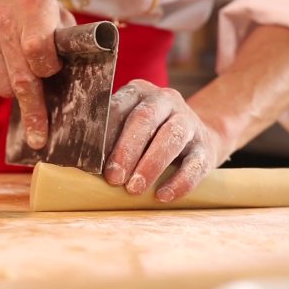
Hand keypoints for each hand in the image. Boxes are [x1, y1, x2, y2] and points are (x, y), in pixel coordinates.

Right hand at [0, 0, 75, 148]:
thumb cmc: (23, 6)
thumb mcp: (52, 10)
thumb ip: (67, 40)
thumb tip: (81, 76)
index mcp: (32, 10)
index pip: (38, 50)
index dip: (47, 68)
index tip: (52, 72)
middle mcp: (3, 24)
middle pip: (20, 81)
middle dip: (33, 112)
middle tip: (39, 138)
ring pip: (3, 88)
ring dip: (15, 91)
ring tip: (18, 71)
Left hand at [103, 80, 225, 201]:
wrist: (197, 139)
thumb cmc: (149, 135)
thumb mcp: (127, 127)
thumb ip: (108, 137)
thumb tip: (83, 162)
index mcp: (139, 92)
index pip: (120, 107)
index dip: (105, 134)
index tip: (92, 160)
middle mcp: (165, 100)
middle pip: (145, 118)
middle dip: (127, 149)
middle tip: (113, 178)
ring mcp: (189, 121)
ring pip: (172, 136)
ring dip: (151, 164)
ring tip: (134, 189)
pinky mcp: (205, 146)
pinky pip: (195, 163)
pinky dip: (179, 181)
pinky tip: (162, 195)